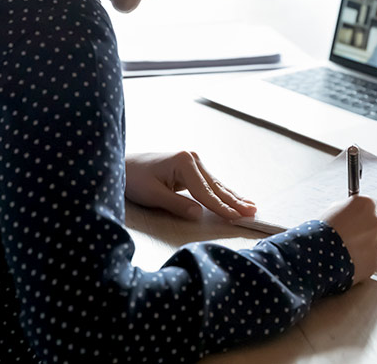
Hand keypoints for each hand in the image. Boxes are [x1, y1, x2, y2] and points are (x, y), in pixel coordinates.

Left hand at [124, 151, 256, 220]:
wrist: (122, 165)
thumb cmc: (134, 179)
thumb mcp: (153, 195)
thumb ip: (177, 205)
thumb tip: (199, 214)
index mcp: (185, 162)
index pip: (206, 192)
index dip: (221, 208)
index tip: (237, 218)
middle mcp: (193, 158)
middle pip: (216, 186)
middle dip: (235, 201)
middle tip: (253, 212)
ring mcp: (193, 161)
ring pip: (217, 184)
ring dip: (233, 197)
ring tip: (251, 207)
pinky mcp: (191, 167)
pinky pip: (210, 183)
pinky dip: (223, 192)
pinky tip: (236, 198)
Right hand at [320, 196, 376, 281]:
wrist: (317, 254)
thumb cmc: (321, 231)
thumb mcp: (334, 211)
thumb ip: (349, 210)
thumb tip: (352, 213)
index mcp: (366, 205)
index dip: (373, 215)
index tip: (368, 220)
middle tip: (365, 236)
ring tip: (360, 250)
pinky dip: (370, 261)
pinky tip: (356, 260)